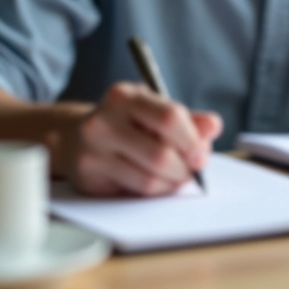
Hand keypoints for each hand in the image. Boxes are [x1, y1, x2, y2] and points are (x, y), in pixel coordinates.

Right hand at [52, 83, 221, 196]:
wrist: (75, 138)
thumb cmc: (125, 124)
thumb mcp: (154, 112)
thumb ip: (187, 120)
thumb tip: (214, 126)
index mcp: (125, 96)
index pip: (169, 117)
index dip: (192, 140)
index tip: (201, 154)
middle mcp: (104, 120)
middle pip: (161, 154)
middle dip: (185, 168)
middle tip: (192, 171)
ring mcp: (93, 149)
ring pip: (149, 179)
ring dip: (172, 183)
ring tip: (175, 177)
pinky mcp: (89, 175)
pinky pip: (135, 191)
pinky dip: (155, 191)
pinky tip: (156, 183)